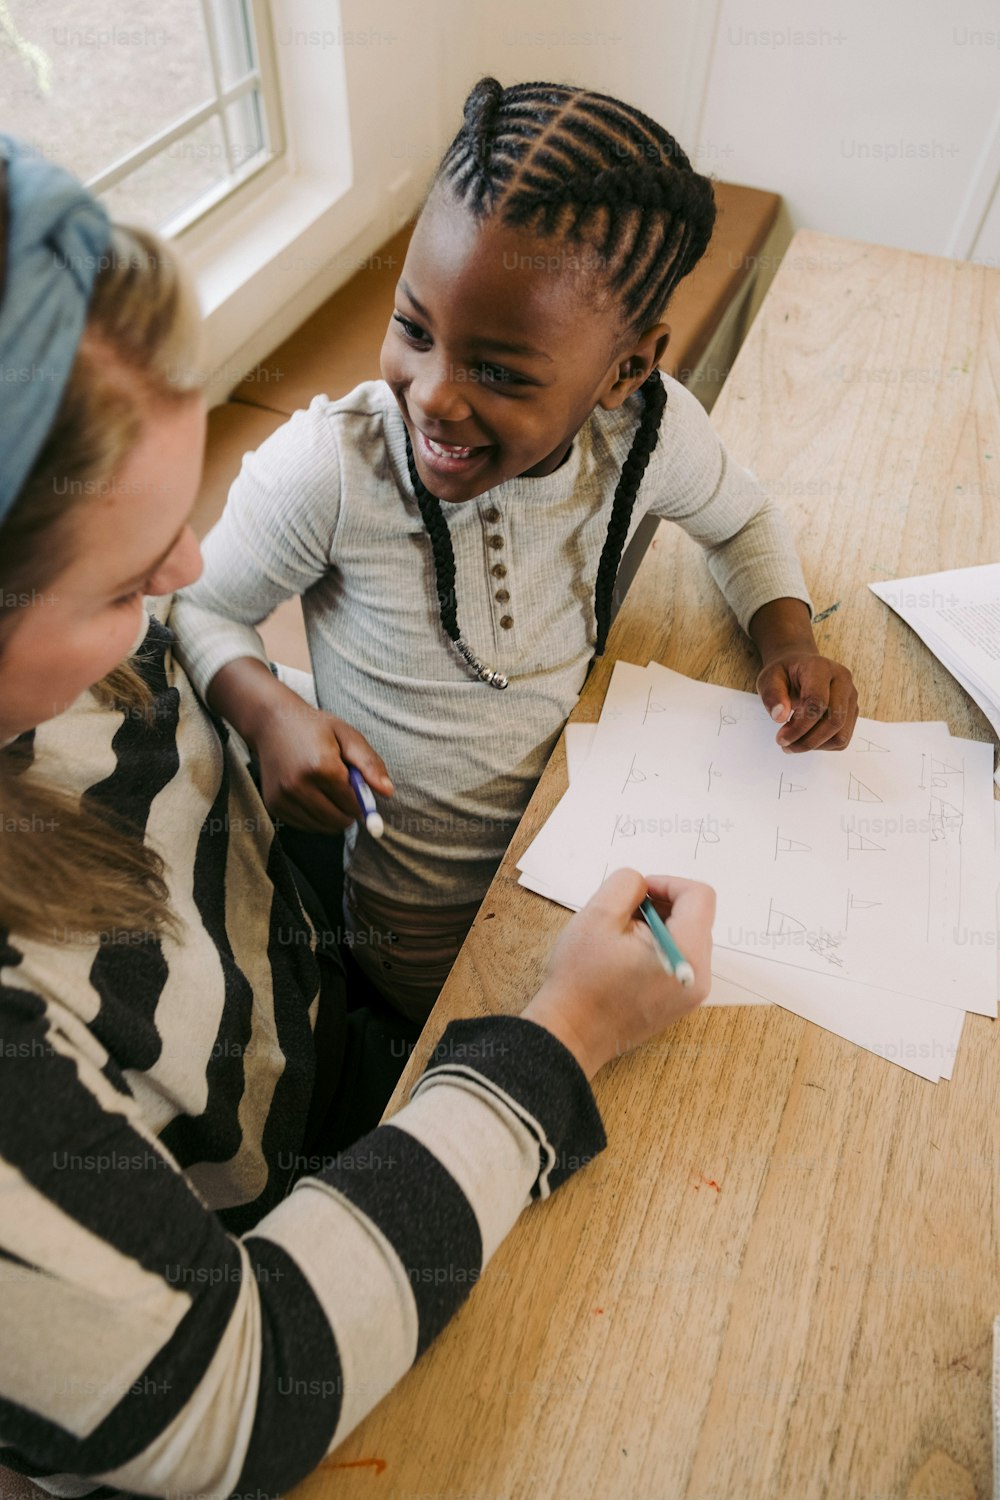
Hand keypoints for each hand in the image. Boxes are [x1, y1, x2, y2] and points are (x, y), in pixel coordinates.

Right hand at [255, 707, 393, 833]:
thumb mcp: (347, 736)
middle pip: (338, 820)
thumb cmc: (315, 728)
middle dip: (348, 811)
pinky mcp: (274, 805)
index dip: (361, 800)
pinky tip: (312, 795)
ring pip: (322, 827)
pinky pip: (305, 825)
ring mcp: (283, 797)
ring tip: (327, 790)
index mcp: (321, 766)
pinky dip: (315, 817)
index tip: (359, 788)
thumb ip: (370, 764)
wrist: (272, 723)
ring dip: (332, 815)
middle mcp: (298, 785)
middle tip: (344, 790)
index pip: (353, 804)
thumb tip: (388, 792)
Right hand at [523, 868, 714, 1080]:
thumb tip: (643, 885)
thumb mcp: (597, 914)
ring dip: (660, 926)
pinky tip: (627, 956)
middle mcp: (698, 975)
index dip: (668, 883)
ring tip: (622, 937)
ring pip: (688, 938)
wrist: (571, 1033)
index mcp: (685, 952)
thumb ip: (626, 884)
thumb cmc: (581, 979)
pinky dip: (660, 947)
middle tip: (625, 913)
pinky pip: (681, 960)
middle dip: (663, 905)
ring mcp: (691, 992)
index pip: (699, 896)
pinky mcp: (680, 1002)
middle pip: (697, 917)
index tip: (639, 891)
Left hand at [756, 650, 858, 751]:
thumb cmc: (785, 674)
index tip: (781, 739)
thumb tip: (779, 717)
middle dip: (808, 740)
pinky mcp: (852, 711)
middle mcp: (842, 680)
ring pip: (841, 734)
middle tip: (785, 746)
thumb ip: (772, 695)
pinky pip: (842, 738)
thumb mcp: (769, 679)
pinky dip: (823, 745)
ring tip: (793, 743)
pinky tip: (806, 738)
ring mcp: (851, 696)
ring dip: (815, 746)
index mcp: (821, 668)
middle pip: (834, 720)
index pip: (818, 702)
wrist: (800, 667)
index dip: (800, 726)